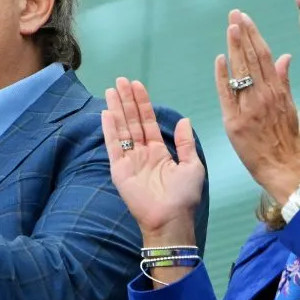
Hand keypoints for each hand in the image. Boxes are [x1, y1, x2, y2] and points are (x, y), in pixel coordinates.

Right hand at [102, 78, 203, 244]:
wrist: (172, 219)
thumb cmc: (184, 197)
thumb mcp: (192, 166)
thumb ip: (185, 143)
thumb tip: (185, 120)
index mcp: (159, 152)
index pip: (148, 122)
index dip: (143, 104)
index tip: (137, 85)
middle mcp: (142, 153)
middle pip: (132, 121)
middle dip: (127, 101)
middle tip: (121, 80)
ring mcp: (129, 161)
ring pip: (122, 129)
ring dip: (116, 109)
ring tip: (111, 90)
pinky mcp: (119, 170)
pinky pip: (113, 146)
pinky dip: (110, 130)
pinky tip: (106, 113)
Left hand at [216, 10, 299, 203]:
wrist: (283, 167)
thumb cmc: (286, 140)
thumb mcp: (289, 107)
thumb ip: (284, 81)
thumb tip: (284, 56)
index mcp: (277, 91)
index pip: (264, 56)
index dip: (254, 35)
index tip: (245, 19)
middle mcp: (264, 95)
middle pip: (252, 59)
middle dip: (242, 34)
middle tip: (234, 14)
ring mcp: (249, 108)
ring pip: (241, 72)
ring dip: (234, 47)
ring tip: (230, 27)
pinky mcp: (235, 122)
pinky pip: (228, 95)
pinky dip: (223, 76)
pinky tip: (220, 59)